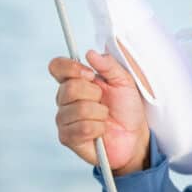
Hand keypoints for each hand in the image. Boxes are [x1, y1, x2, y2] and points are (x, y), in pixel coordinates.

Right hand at [49, 51, 150, 174]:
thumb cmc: (126, 108)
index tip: (91, 74)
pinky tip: (101, 130)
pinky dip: (99, 128)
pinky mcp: (67, 138)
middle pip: (70, 88)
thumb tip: (91, 53)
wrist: (134, 135)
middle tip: (104, 101)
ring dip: (100, 113)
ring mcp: (64, 119)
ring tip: (104, 117)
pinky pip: (83, 127)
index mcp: (75, 81)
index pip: (57, 67)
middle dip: (95, 94)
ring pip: (79, 109)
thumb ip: (109, 66)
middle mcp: (64, 99)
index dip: (71, 67)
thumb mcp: (124, 82)